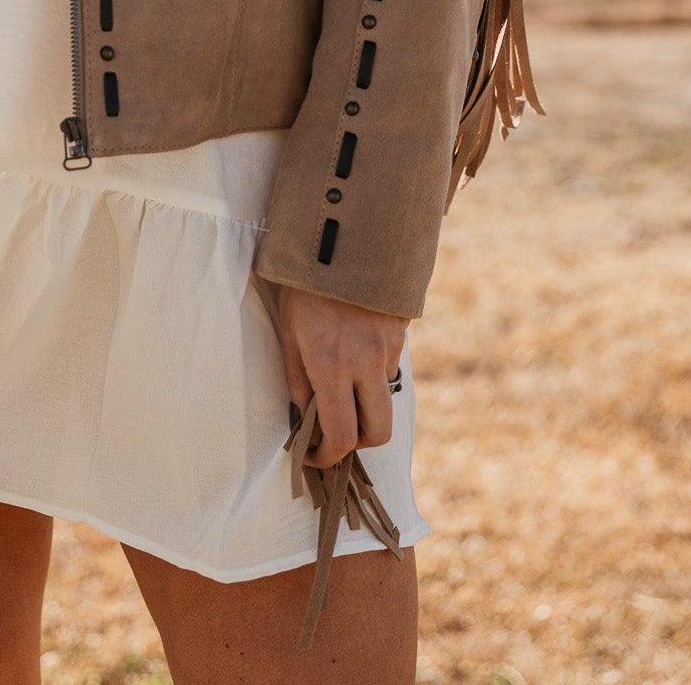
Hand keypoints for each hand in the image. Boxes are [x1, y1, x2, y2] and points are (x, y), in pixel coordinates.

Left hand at [276, 286, 410, 469]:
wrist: (339, 233)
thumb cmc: (301, 283)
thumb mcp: (288, 330)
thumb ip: (298, 379)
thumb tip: (305, 418)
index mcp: (331, 363)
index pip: (341, 436)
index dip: (327, 456)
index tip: (313, 454)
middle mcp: (366, 361)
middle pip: (378, 433)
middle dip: (357, 443)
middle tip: (334, 431)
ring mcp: (388, 346)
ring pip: (385, 399)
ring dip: (365, 403)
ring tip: (340, 379)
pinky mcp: (402, 332)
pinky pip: (390, 368)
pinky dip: (373, 372)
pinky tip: (354, 348)